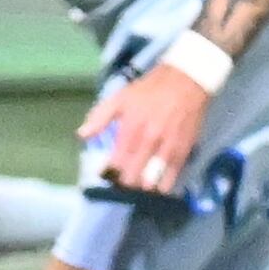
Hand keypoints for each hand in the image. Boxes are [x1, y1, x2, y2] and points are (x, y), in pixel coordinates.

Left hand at [78, 61, 212, 197]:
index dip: (109, 175)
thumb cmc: (149, 91)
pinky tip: (157, 187)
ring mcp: (167, 149)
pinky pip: (172, 178)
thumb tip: (82, 135)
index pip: (115, 163)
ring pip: (152, 181)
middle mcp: (148, 141)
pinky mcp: (184, 152)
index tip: (106, 175)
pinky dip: (163, 186)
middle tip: (122, 182)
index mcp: (130, 129)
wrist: (186, 82)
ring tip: (139, 185)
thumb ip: (100, 117)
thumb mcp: (120, 98)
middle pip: (132, 177)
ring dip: (143, 187)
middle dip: (125, 184)